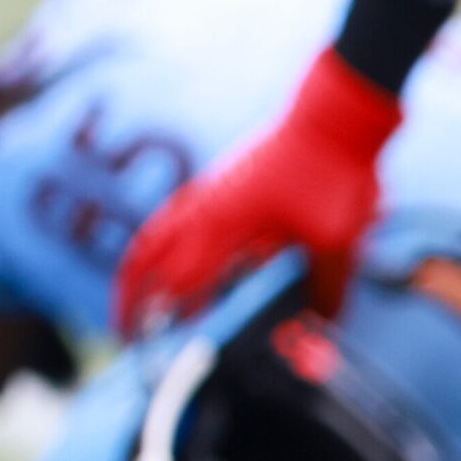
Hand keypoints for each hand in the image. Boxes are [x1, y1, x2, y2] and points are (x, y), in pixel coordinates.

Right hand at [113, 50, 396, 331]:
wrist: (335, 113)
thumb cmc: (334, 171)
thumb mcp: (338, 240)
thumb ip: (328, 286)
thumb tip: (323, 322)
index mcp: (224, 225)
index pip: (176, 281)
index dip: (160, 317)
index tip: (149, 346)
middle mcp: (206, 207)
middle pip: (147, 255)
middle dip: (130, 295)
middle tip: (122, 330)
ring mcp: (212, 190)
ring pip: (157, 232)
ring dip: (140, 267)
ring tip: (133, 297)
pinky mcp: (225, 180)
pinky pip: (177, 216)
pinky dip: (164, 242)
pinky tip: (177, 258)